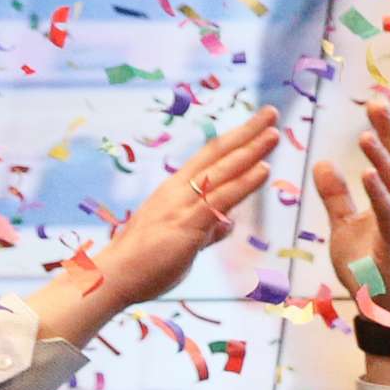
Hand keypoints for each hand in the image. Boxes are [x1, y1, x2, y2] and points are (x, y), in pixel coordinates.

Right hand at [92, 109, 281, 309]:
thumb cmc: (146, 261)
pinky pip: (220, 199)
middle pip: (218, 154)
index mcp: (176, 189)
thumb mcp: (183, 239)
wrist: (115, 277)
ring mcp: (183, 205)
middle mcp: (179, 190)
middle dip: (247, 132)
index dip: (235, 139)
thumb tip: (226, 223)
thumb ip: (207, 228)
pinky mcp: (188, 224)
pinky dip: (243, 183)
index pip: (210, 157)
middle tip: (272, 112)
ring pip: (222, 172)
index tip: (257, 123)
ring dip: (251, 151)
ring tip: (274, 134)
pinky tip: (263, 170)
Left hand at [313, 101, 389, 318]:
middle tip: (378, 103)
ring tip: (367, 135)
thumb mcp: (344, 225)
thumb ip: (336, 195)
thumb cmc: (367, 267)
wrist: (380, 309)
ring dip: (384, 160)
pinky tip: (368, 174)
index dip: (386, 130)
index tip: (377, 101)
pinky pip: (389, 216)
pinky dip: (380, 194)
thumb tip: (323, 163)